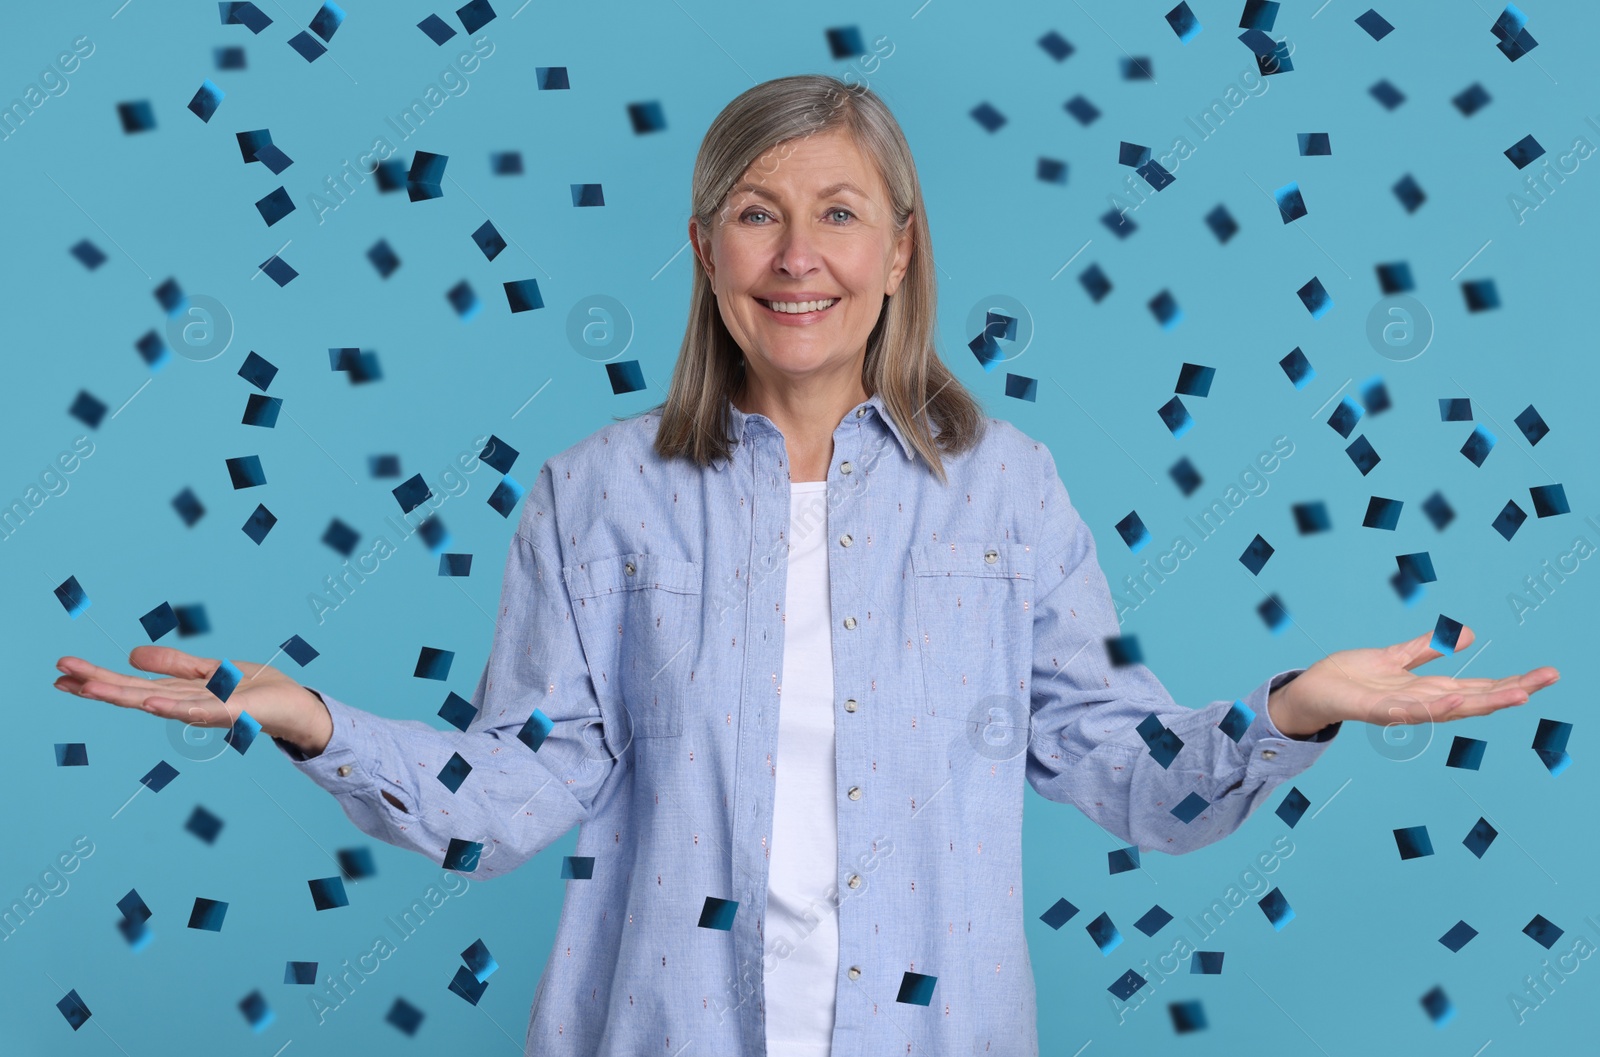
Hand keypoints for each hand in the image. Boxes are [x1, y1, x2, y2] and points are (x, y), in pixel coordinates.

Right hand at [53, 646, 332, 755]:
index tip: (62, 670)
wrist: (296, 708)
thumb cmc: (257, 691)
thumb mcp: (211, 669)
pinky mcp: (232, 712)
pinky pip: (199, 711)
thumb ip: (175, 664)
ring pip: (158, 702)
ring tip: (89, 686)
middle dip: (97, 684)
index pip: (131, 683)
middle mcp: (186, 703)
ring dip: (123, 694)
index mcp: (179, 691)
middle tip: (57, 675)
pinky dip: (173, 707)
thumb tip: (131, 655)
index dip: (98, 677)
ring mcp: (206, 710)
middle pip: (134, 693)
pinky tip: (150, 701)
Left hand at [1268, 624, 1559, 736]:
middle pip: (1473, 698)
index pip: (1477, 686)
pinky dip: (1432, 707)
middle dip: (1511, 690)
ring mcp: (1400, 709)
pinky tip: (1455, 699)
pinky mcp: (1374, 710)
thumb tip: (1466, 635)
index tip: (1545, 674)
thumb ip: (1426, 648)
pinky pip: (1407, 710)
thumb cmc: (1352, 678)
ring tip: (1517, 694)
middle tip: (1547, 678)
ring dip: (1483, 701)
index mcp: (1427, 689)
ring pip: (1448, 708)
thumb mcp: (1395, 657)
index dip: (1510, 682)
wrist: (1311, 691)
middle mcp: (1420, 703)